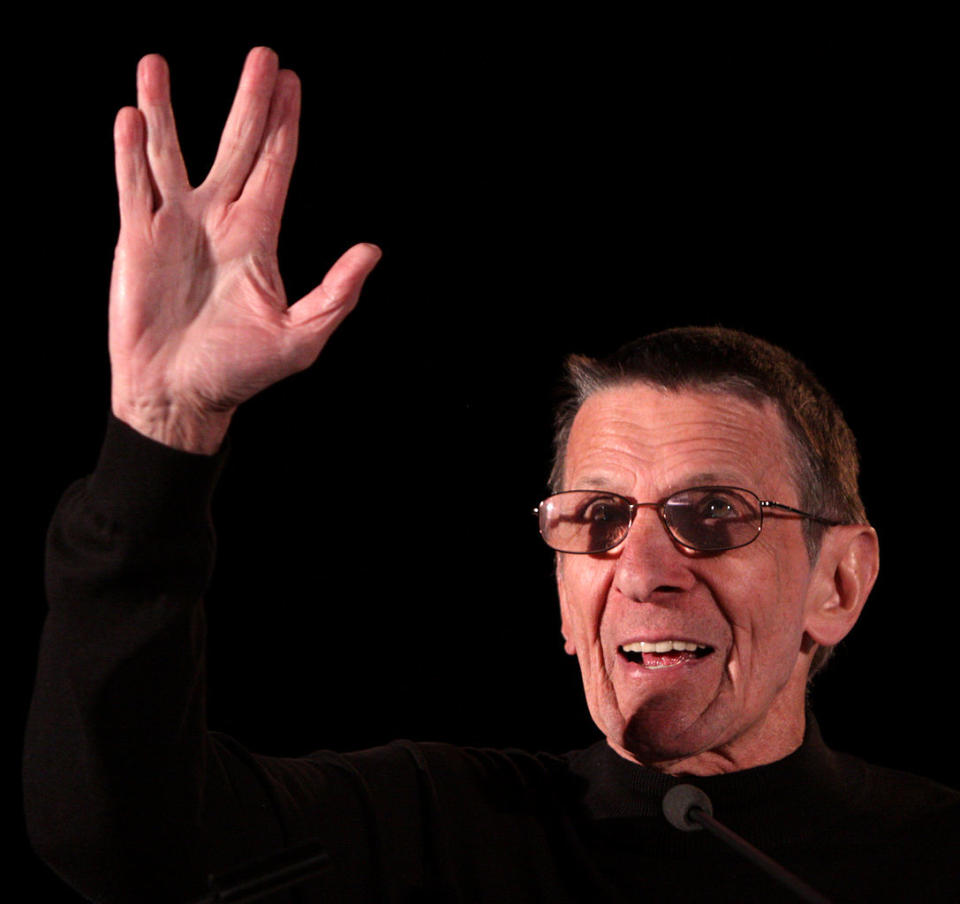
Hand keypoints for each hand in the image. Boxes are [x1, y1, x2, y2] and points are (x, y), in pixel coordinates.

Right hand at [109, 48, 379, 452]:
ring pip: (171, 155)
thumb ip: (336, 294)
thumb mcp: (300, 337)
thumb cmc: (240, 372)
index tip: (292, 82)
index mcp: (258, 237)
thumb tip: (373, 251)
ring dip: (166, 111)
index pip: (275, 168)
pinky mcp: (136, 241)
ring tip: (157, 64)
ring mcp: (175, 227)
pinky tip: (130, 117)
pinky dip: (130, 154)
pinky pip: (132, 188)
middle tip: (263, 56)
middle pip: (237, 148)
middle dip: (250, 104)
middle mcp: (218, 222)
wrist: (180, 396)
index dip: (285, 127)